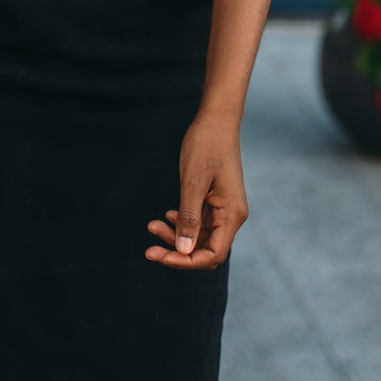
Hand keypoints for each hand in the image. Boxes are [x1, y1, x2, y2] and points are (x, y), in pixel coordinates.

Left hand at [145, 111, 248, 269]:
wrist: (215, 120)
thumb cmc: (206, 146)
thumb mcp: (193, 182)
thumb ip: (189, 217)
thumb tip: (183, 250)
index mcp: (232, 214)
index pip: (212, 254)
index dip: (186, 261)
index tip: (160, 255)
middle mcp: (231, 216)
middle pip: (205, 249)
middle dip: (177, 251)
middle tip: (149, 248)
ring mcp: (224, 209)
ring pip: (199, 237)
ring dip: (176, 236)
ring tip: (152, 225)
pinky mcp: (215, 201)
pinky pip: (199, 222)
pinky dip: (182, 223)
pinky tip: (167, 216)